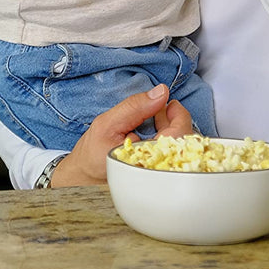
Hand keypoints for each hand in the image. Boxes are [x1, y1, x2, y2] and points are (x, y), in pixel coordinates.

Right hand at [50, 85, 194, 186]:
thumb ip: (134, 107)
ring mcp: (159, 172)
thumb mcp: (107, 124)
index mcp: (150, 162)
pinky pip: (172, 153)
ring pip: (180, 148)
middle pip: (185, 143)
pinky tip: (156, 128)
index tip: (171, 104)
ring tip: (157, 115)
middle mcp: (159, 170)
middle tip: (163, 107)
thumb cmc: (92, 154)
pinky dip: (167, 137)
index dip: (180, 117)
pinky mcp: (157, 171)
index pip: (181, 137)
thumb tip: (161, 92)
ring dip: (172, 127)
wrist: (83, 177)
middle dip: (176, 120)